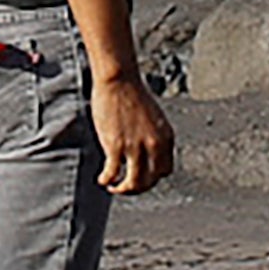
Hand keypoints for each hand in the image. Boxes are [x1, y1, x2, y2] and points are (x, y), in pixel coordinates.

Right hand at [91, 68, 172, 195]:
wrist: (119, 79)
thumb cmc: (132, 93)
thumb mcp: (153, 117)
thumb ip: (153, 136)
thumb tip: (145, 153)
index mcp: (166, 137)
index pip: (164, 170)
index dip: (152, 177)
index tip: (141, 176)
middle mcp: (154, 145)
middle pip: (151, 180)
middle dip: (138, 188)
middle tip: (126, 187)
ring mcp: (135, 147)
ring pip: (134, 183)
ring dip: (123, 189)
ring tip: (114, 187)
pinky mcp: (116, 146)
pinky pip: (113, 173)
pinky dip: (107, 180)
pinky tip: (102, 179)